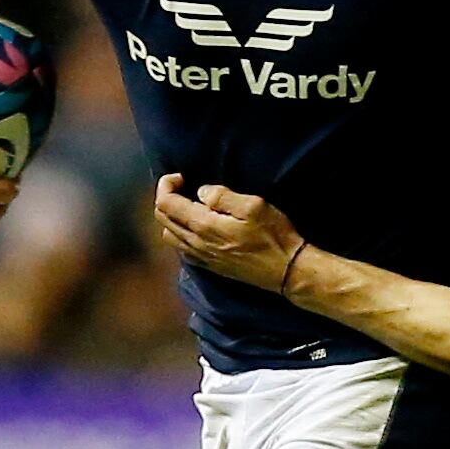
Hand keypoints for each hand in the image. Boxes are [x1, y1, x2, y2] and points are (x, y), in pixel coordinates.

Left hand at [152, 174, 308, 293]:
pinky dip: (181, 236)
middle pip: (162, 219)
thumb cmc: (274, 235)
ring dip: (172, 218)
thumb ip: (222, 196)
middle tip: (184, 187)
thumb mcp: (253, 206)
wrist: (287, 271)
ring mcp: (202, 257)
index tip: (183, 177)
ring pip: (169, 236)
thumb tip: (201, 192)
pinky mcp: (211, 266)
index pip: (165, 203)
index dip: (167, 184)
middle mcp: (196, 243)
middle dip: (166, 197)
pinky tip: (197, 230)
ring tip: (189, 207)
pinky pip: (183, 250)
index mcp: (203, 225)